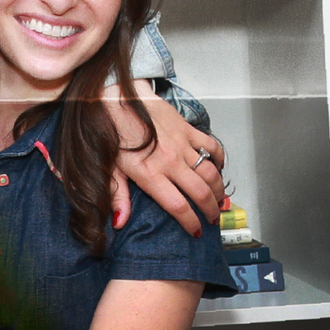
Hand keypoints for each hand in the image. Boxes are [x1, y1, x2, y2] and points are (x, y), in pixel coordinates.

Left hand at [107, 80, 224, 233]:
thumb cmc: (110, 132)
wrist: (115, 99)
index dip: (190, 222)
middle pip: (200, 192)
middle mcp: (169, 161)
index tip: (196, 230)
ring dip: (219, 188)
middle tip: (213, 218)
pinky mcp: (186, 129)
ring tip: (219, 199)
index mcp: (150, 174)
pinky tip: (218, 167)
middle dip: (211, 210)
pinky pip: (211, 146)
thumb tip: (120, 221)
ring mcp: (181, 144)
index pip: (178, 206)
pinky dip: (219, 158)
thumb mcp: (109, 169)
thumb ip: (118, 197)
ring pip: (210, 172)